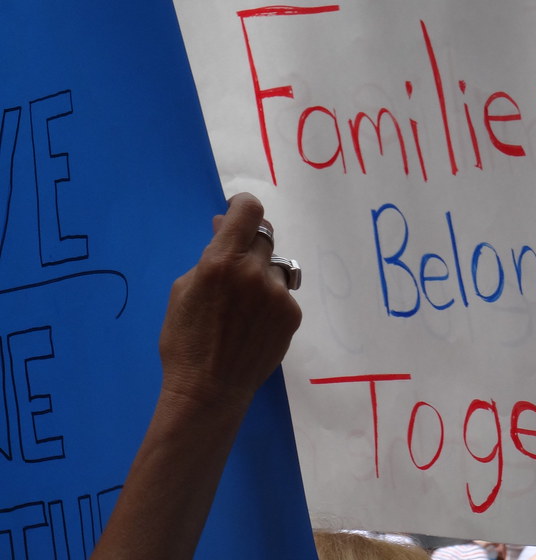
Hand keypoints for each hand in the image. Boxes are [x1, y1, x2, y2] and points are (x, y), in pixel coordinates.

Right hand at [159, 192, 301, 410]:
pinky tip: (252, 321)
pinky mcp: (292, 314)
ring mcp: (277, 294)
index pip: (249, 211)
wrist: (209, 389)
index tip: (237, 210)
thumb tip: (224, 227)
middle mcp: (254, 272)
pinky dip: (270, 299)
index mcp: (221, 262)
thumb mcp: (184, 290)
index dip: (243, 205)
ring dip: (261, 273)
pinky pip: (283, 293)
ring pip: (275, 266)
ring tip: (242, 302)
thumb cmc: (185, 340)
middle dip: (250, 240)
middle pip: (265, 234)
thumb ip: (209, 255)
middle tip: (237, 258)